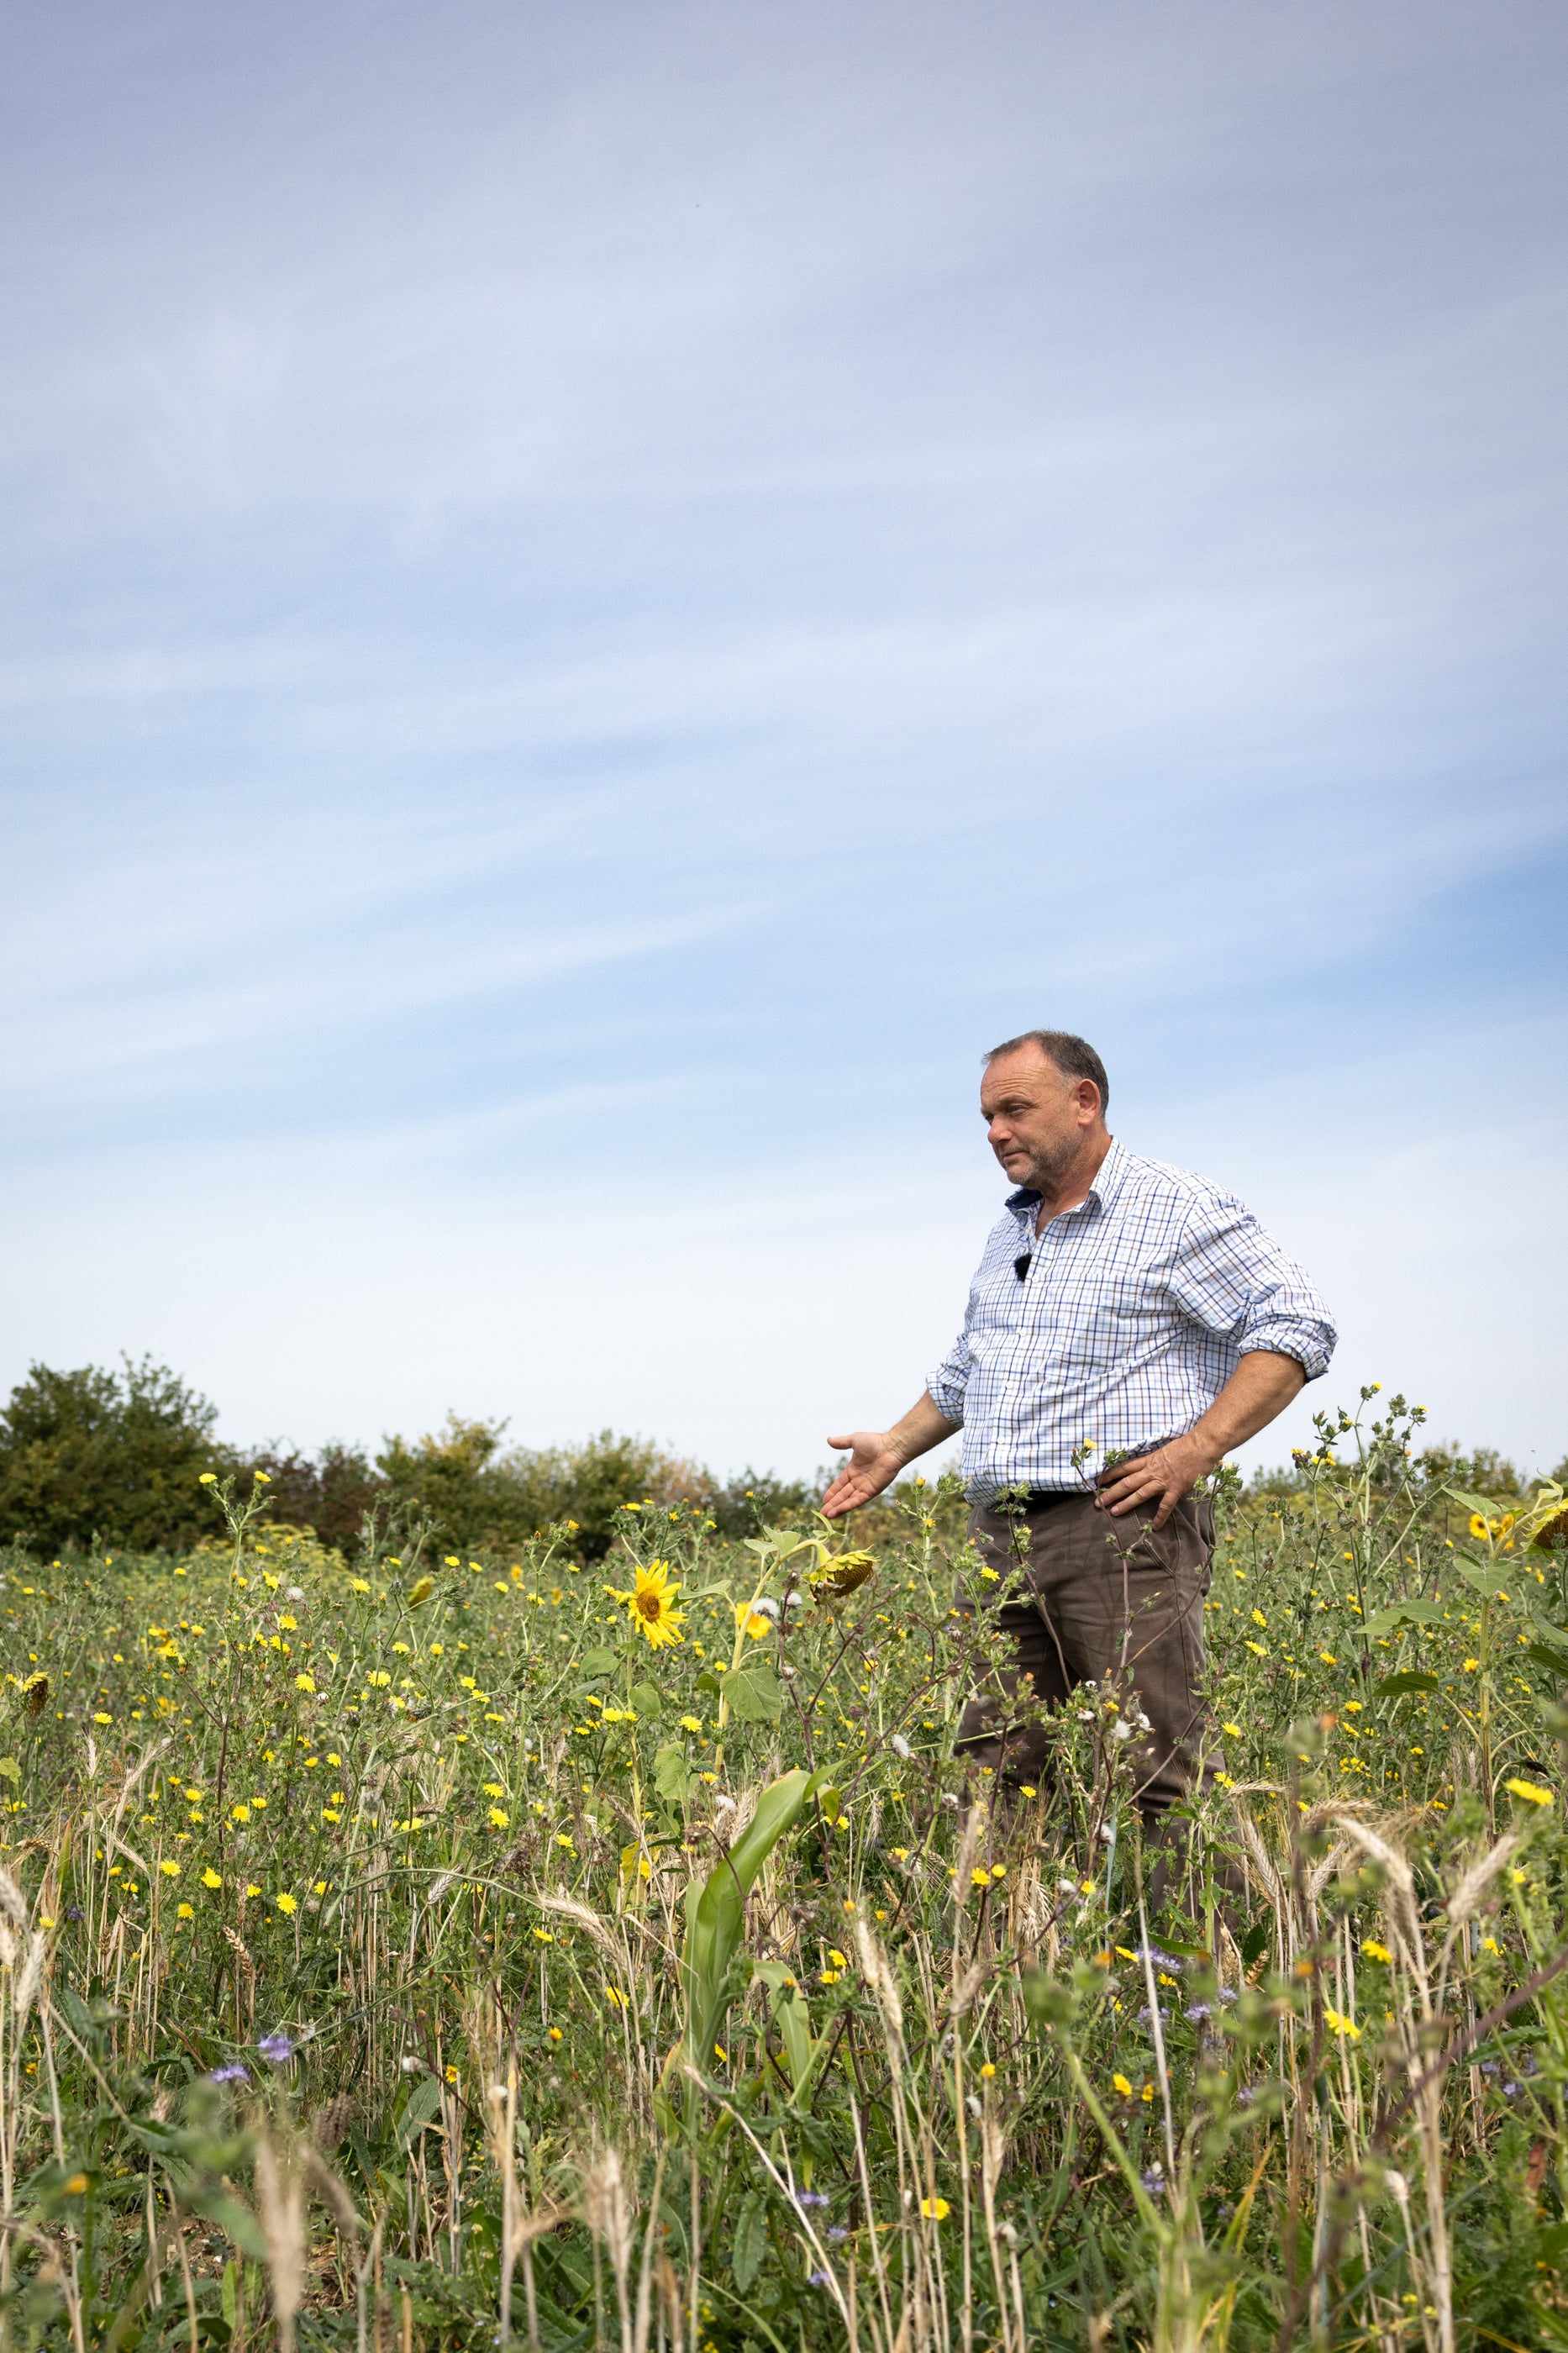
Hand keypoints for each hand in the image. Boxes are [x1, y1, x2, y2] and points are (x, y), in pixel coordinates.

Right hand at [822, 1431, 906, 1518]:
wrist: (892, 1447)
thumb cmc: (876, 1442)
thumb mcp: (854, 1440)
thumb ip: (841, 1442)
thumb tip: (828, 1439)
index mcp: (854, 1470)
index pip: (840, 1484)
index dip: (832, 1492)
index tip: (824, 1500)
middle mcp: (859, 1480)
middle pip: (843, 1495)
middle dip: (832, 1504)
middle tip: (822, 1513)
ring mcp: (866, 1486)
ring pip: (849, 1500)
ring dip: (838, 1508)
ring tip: (827, 1515)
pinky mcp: (872, 1491)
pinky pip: (857, 1500)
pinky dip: (848, 1506)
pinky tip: (838, 1511)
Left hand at [1095, 1433, 1215, 1527]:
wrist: (1201, 1446)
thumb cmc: (1186, 1445)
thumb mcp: (1165, 1450)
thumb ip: (1156, 1461)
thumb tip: (1151, 1467)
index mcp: (1149, 1460)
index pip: (1125, 1467)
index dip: (1110, 1474)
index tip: (1098, 1481)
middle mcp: (1152, 1471)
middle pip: (1127, 1483)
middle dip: (1111, 1493)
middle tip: (1098, 1503)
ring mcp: (1163, 1481)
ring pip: (1139, 1494)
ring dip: (1126, 1504)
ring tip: (1113, 1512)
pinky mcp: (1175, 1489)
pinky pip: (1165, 1506)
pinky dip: (1160, 1517)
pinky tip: (1154, 1527)